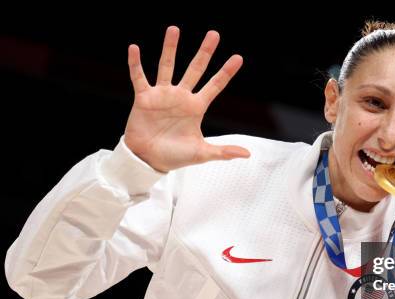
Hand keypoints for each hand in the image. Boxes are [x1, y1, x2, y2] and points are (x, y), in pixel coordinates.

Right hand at [124, 26, 249, 171]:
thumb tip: (247, 154)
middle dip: (205, 52)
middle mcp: (181, 97)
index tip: (238, 58)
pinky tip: (134, 48)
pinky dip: (136, 64)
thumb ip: (224, 152)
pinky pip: (139, 77)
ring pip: (167, 66)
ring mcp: (162, 95)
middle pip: (195, 69)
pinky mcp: (144, 98)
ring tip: (174, 29)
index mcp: (196, 107)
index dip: (226, 72)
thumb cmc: (175, 156)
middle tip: (214, 34)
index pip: (215, 85)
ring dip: (170, 49)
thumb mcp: (201, 153)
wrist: (148, 160)